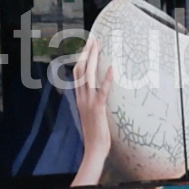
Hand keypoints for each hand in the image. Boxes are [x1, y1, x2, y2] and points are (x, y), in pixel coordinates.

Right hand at [71, 37, 113, 164]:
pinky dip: (106, 79)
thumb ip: (91, 102)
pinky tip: (111, 68)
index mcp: (79, 98)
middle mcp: (81, 97)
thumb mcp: (90, 114)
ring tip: (98, 45)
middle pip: (80, 70)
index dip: (80, 59)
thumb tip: (96, 92)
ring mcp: (88, 102)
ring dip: (93, 59)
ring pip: (88, 76)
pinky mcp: (98, 108)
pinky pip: (102, 91)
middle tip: (93, 39)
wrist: (94, 149)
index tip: (86, 46)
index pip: (77, 73)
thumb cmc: (95, 133)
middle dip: (86, 53)